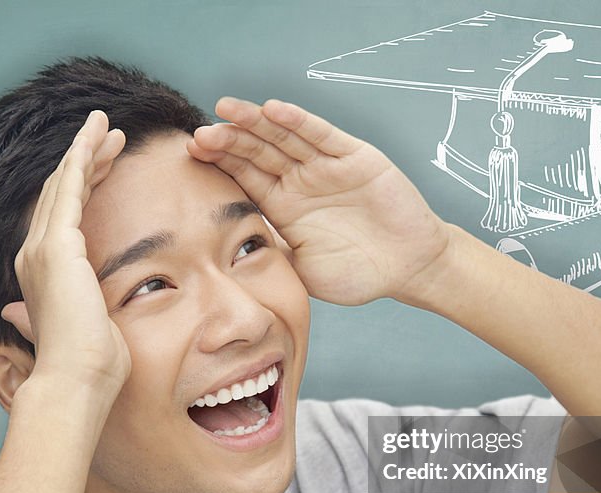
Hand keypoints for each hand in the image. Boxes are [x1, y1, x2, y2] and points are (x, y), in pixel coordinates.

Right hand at [1, 111, 130, 389]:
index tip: (107, 164)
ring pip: (65, 184)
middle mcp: (35, 255)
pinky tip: (97, 137)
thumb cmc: (87, 366)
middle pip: (62, 193)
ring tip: (109, 127)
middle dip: (87, 161)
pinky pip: (70, 188)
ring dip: (86, 152)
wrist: (76, 382)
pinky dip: (82, 158)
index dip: (85, 186)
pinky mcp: (56, 245)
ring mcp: (42, 248)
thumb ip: (51, 313)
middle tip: (113, 136)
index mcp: (44, 273)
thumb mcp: (80, 329)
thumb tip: (18, 315)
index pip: (65, 216)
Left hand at [186, 97, 450, 305]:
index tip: (193, 152)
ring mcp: (325, 166)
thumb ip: (274, 254)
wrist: (408, 268)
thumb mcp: (303, 270)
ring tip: (229, 109)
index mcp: (283, 206)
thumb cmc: (358, 274)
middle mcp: (300, 180)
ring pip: (284, 137)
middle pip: (258, 151)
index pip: (244, 176)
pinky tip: (275, 111)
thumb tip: (230, 251)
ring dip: (256, 122)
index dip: (220, 162)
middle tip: (202, 132)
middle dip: (230, 140)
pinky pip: (322, 135)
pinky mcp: (353, 157)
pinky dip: (300, 122)